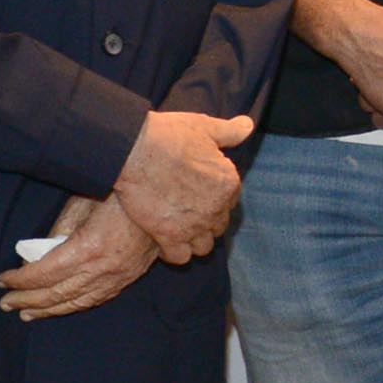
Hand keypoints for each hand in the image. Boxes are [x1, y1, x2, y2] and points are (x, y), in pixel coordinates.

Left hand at [7, 188, 155, 316]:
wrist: (163, 199)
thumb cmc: (120, 193)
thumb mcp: (82, 202)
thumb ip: (58, 230)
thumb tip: (35, 255)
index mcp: (88, 247)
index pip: (44, 273)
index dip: (20, 280)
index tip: (2, 280)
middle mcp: (103, 268)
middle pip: (57, 293)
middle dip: (27, 299)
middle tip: (5, 303)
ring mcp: (117, 277)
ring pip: (75, 302)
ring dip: (48, 310)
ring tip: (26, 313)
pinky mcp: (127, 278)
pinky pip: (94, 300)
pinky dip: (72, 306)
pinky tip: (59, 308)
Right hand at [114, 108, 256, 264]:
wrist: (134, 150)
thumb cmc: (168, 135)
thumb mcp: (204, 127)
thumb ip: (229, 132)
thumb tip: (247, 125)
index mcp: (228, 182)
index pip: (231, 200)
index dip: (216, 197)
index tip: (200, 193)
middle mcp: (216, 207)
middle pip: (219, 225)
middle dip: (207, 219)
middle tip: (187, 211)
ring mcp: (194, 225)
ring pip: (204, 245)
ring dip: (194, 240)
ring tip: (179, 229)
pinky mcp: (169, 236)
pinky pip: (180, 257)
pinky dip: (174, 253)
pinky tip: (163, 242)